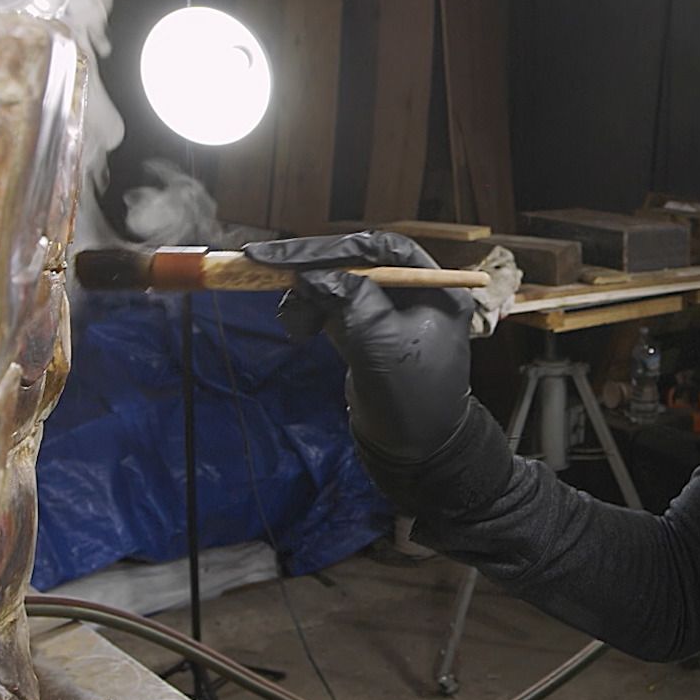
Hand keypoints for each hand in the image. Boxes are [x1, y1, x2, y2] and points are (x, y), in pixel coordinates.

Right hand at [245, 232, 473, 461]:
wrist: (413, 451)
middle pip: (358, 264)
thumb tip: (311, 273)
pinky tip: (297, 326)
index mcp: (433, 288)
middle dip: (315, 270)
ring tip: (291, 318)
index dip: (335, 248)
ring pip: (341, 286)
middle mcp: (413, 294)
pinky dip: (312, 312)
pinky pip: (334, 309)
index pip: (383, 249)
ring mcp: (388, 314)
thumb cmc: (409, 396)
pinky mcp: (366, 334)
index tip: (288, 254)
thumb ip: (348, 299)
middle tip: (267, 268)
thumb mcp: (379, 341)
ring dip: (309, 295)